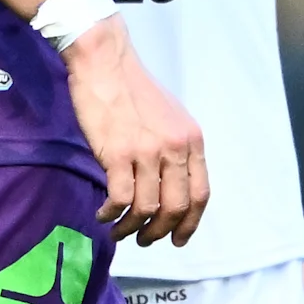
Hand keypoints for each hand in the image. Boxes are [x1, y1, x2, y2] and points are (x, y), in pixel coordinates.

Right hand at [64, 18, 207, 245]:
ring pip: (147, 209)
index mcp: (192, 141)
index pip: (200, 194)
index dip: (190, 224)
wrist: (105, 62)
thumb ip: (177, 149)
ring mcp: (147, 152)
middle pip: (176, 208)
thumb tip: (172, 185)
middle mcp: (175, 148)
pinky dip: (111, 214)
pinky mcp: (117, 153)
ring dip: (132, 229)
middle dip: (160, 233)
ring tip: (119, 232)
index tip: (177, 239)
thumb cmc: (133, 89)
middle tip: (144, 240)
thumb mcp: (171, 117)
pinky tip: (103, 214)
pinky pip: (120, 199)